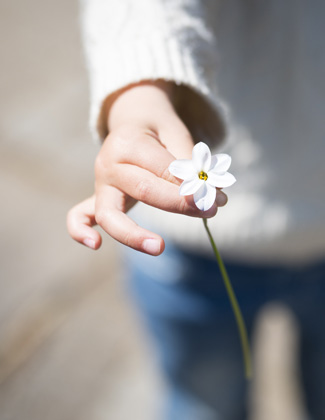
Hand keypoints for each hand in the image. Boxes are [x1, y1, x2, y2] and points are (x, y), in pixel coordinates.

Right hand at [67, 82, 227, 254]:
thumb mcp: (176, 133)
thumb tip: (214, 194)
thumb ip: (190, 162)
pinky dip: (80, 230)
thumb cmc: (158, 130)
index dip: (192, 186)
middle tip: (209, 211)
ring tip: (160, 248)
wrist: (132, 120)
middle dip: (178, 205)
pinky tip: (95, 244)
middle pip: (142, 190)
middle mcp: (108, 163)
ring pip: (109, 213)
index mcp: (128, 142)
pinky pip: (79, 215)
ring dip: (134, 234)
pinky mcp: (97, 197)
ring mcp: (99, 183)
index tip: (218, 197)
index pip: (163, 170)